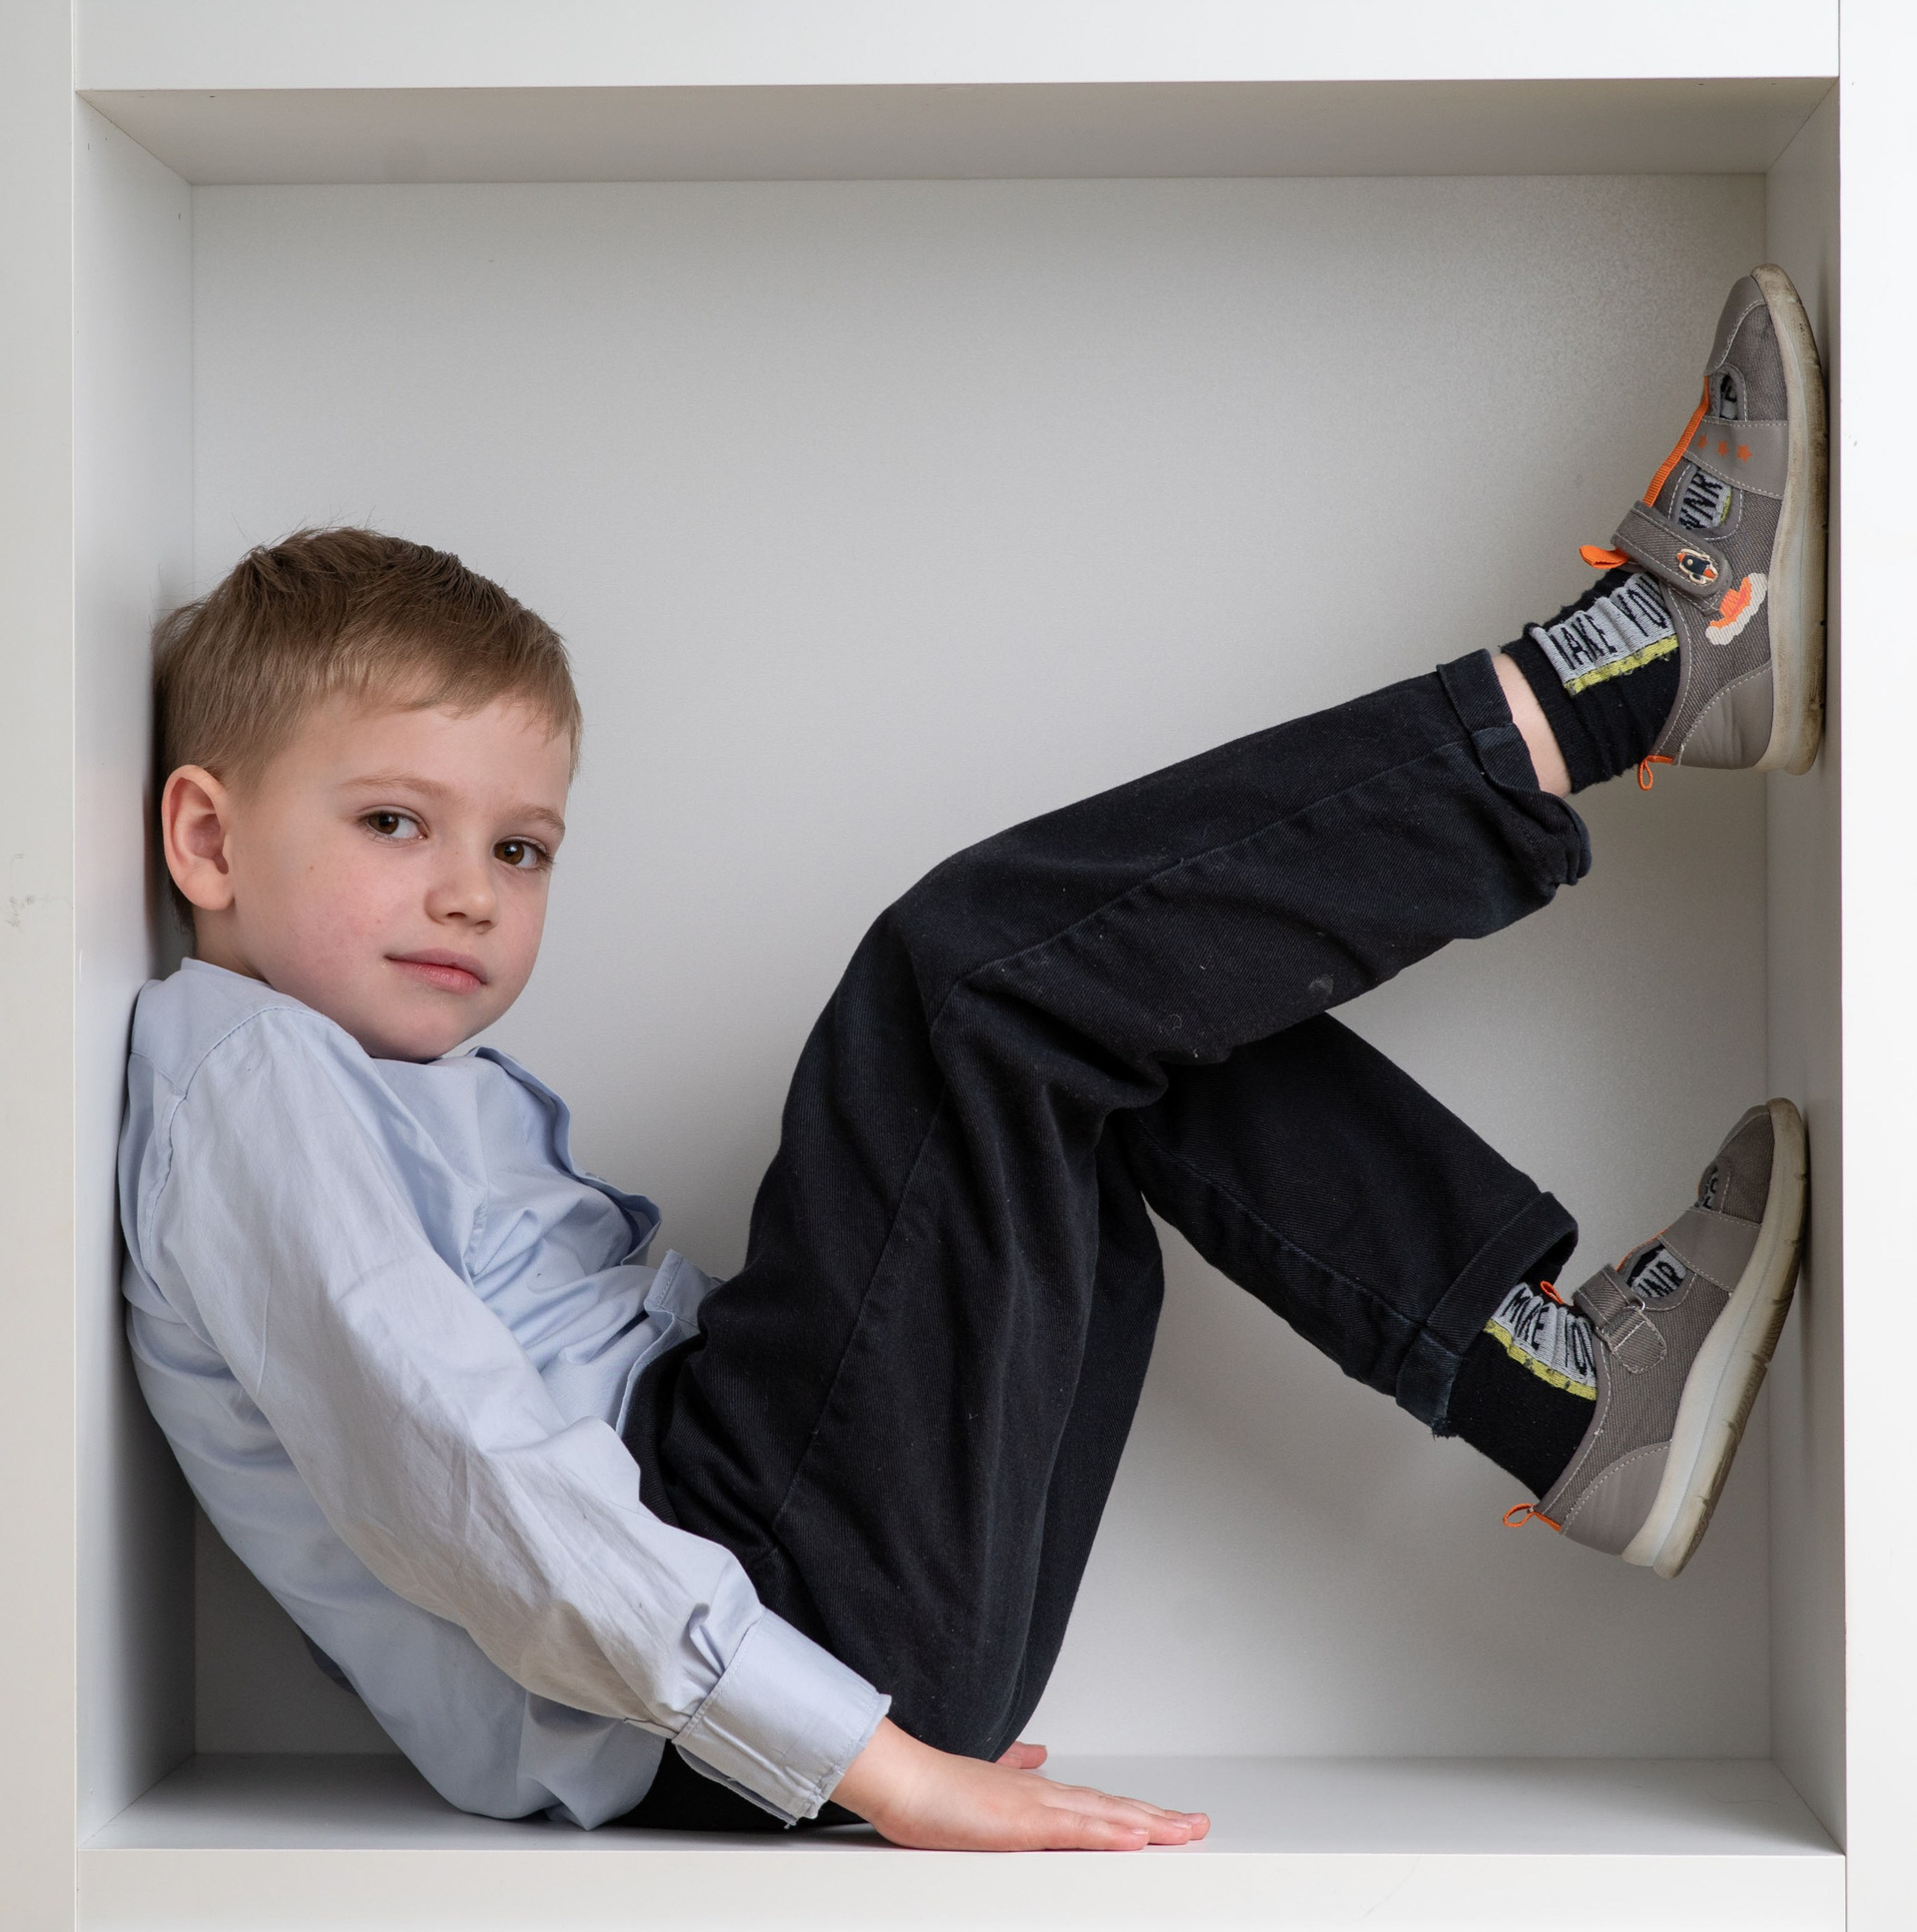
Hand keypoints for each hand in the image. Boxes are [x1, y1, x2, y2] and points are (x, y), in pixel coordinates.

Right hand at [830, 1718, 1209, 1850]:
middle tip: (1199, 1824)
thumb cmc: (934, 1788)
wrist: (903, 1778)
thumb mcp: (984, 1781)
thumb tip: (1036, 1754)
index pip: (1098, 1804)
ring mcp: (1036, 1806)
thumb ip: (1014, 1768)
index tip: (1168, 1818)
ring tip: (1186, 1831)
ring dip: (1149, 1824)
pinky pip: (1074, 1831)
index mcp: (1036, 1792)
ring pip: (1105, 1817)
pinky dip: (1108, 1834)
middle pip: (1114, 1808)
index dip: (1135, 1811)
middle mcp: (1045, 1794)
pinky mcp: (1022, 1823)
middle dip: (1160, 1819)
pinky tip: (1135, 1838)